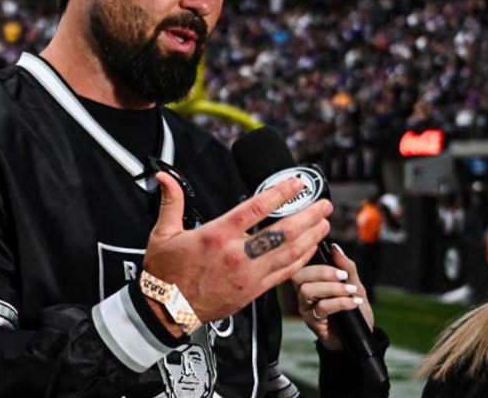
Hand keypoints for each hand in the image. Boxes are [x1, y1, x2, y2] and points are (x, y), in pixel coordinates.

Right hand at [143, 172, 332, 335]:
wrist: (166, 311)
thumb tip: (164, 177)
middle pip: (282, 232)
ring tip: (324, 223)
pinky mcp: (252, 291)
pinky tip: (310, 249)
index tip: (297, 183)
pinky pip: (284, 274)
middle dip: (308, 216)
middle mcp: (237, 254)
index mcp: (217, 235)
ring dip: (311, 237)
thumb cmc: (166, 273)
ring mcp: (248, 275)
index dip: (280, 193)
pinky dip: (301, 260)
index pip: (256, 208)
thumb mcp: (163, 233)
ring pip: (288, 253)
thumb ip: (171, 202)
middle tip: (323, 204)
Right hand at [291, 243, 373, 350]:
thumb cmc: (355, 309)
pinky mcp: (312, 322)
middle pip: (299, 276)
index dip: (309, 256)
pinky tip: (353, 303)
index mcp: (311, 280)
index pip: (300, 264)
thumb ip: (346, 267)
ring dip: (333, 288)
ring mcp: (306, 308)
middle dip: (323, 272)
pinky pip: (322, 307)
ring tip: (351, 292)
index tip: (329, 252)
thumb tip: (334, 247)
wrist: (361, 336)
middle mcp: (303, 293)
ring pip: (307, 290)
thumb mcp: (355, 284)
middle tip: (343, 276)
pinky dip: (340, 302)